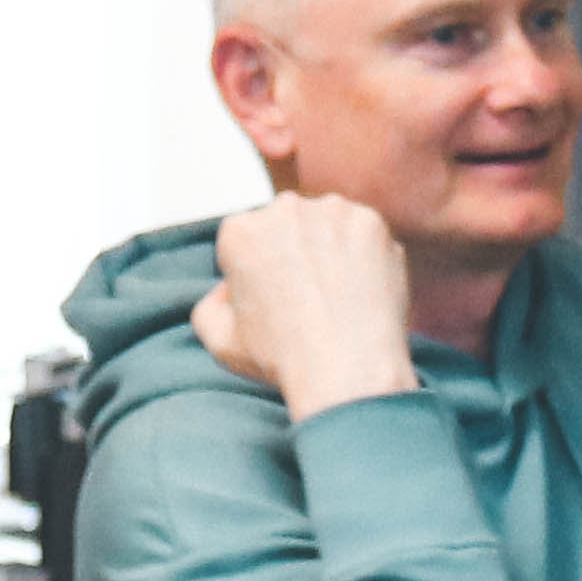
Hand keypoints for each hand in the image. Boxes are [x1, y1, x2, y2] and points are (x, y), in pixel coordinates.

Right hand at [196, 193, 423, 421]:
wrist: (348, 371)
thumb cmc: (282, 360)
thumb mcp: (220, 342)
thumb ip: (210, 305)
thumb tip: (226, 288)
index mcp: (240, 231)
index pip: (248, 241)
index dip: (259, 272)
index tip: (275, 300)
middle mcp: (284, 209)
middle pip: (288, 226)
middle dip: (294, 253)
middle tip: (309, 297)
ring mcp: (333, 212)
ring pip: (328, 226)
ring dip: (330, 250)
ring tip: (336, 297)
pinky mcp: (371, 223)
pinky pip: (364, 236)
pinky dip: (365, 257)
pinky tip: (361, 291)